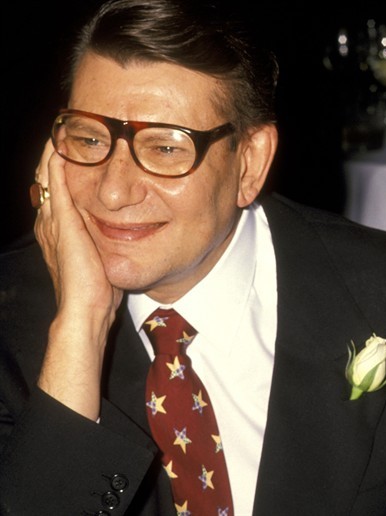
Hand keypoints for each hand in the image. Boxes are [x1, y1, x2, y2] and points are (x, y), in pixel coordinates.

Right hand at [33, 141, 121, 419]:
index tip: (72, 147)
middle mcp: (49, 223)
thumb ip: (102, 240)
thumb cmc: (98, 291)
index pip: (54, 191)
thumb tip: (122, 229)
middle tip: (63, 128)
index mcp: (57, 231)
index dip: (60, 168)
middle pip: (45, 178)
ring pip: (47, 178)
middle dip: (54, 153)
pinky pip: (57, 186)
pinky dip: (58, 165)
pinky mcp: (63, 225)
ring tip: (61, 130)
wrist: (86, 311)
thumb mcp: (99, 256)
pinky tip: (63, 147)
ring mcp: (53, 223)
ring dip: (53, 153)